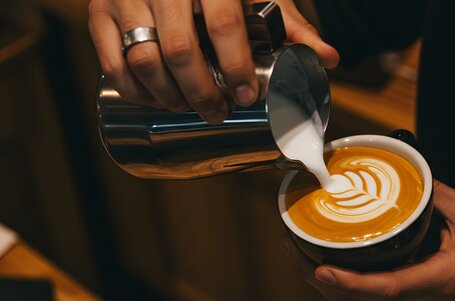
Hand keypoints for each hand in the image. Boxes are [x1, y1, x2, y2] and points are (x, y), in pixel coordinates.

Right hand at [88, 0, 338, 123]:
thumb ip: (290, 25)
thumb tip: (330, 59)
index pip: (224, 24)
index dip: (236, 66)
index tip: (246, 95)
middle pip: (179, 49)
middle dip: (201, 92)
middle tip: (217, 112)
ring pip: (142, 57)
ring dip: (166, 96)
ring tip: (188, 109)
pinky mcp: (100, 10)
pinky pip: (110, 59)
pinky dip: (131, 88)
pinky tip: (152, 100)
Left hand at [287, 180, 454, 300]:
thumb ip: (437, 193)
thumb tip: (405, 169)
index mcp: (439, 278)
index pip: (386, 287)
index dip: (349, 281)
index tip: (318, 268)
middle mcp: (420, 299)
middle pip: (359, 297)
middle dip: (319, 275)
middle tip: (290, 244)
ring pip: (359, 299)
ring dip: (325, 279)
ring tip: (298, 249)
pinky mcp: (409, 300)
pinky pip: (369, 294)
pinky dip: (343, 279)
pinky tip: (327, 256)